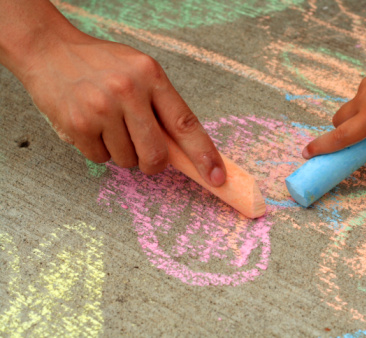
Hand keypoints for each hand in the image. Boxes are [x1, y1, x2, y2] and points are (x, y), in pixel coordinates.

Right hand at [21, 34, 225, 184]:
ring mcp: (101, 108)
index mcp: (152, 76)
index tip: (217, 176)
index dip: (204, 154)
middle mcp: (128, 90)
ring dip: (122, 152)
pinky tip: (91, 126)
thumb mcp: (139, 72)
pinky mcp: (77, 124)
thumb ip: (161, 106)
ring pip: (127, 160)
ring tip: (109, 125)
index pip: (185, 124)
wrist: (49, 50)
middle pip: (156, 155)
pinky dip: (98, 150)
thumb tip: (184, 150)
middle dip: (154, 164)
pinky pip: (100, 159)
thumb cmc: (102, 64)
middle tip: (147, 157)